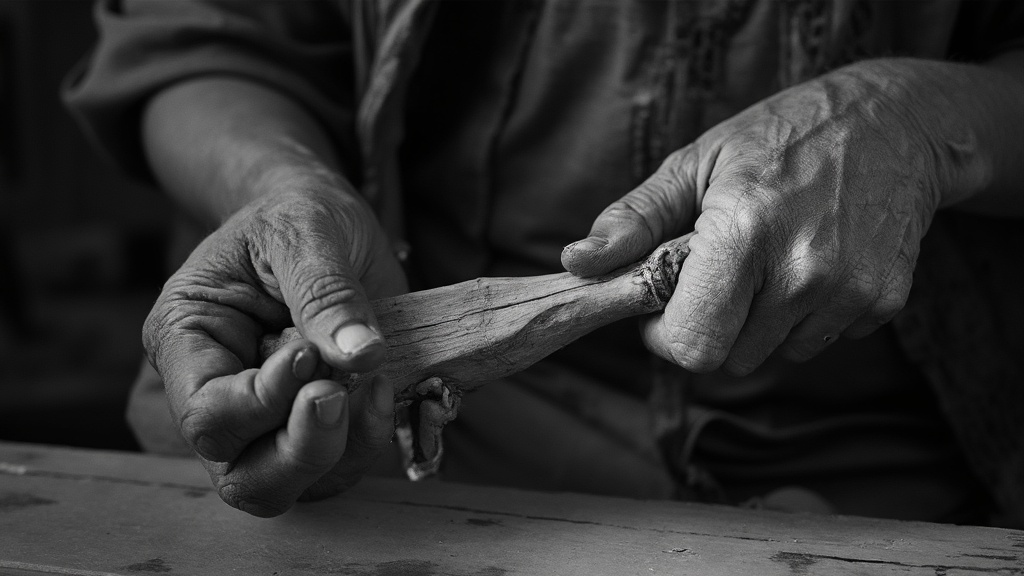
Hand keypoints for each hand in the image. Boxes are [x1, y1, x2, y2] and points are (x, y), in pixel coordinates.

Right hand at [143, 180, 406, 515]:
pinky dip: (368, 440)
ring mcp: (269, 419)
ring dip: (341, 448)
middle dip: (299, 449)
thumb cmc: (297, 214)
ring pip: (293, 484)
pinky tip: (383, 388)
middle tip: (338, 392)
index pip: (206, 414)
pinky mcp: (319, 423)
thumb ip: (327, 293)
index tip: (308, 353)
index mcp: (187, 341)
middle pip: (242, 476)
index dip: (260, 402)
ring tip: (372, 381)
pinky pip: (339, 465)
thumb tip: (360, 356)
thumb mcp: (305, 230)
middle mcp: (220, 393)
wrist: (321, 215)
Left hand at [563, 62, 952, 374]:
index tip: (665, 303)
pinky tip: (810, 261)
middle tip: (719, 274)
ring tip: (769, 260)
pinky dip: (805, 316)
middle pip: (730, 359)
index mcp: (744, 231)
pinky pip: (820, 340)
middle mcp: (802, 270)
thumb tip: (575, 263)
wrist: (893, 121)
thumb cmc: (780, 136)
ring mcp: (850, 290)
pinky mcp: (884, 301)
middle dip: (711, 326)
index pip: (692, 344)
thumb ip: (634, 219)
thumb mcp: (696, 162)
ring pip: (775, 355)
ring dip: (759, 323)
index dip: (665, 335)